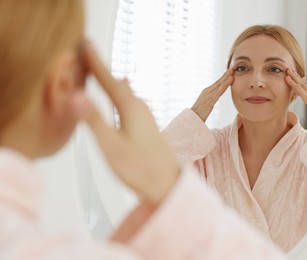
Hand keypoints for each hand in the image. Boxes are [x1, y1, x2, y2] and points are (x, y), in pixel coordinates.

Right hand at [73, 41, 179, 205]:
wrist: (168, 184)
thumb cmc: (141, 168)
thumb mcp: (111, 146)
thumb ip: (93, 120)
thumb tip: (76, 95)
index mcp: (131, 108)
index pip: (107, 79)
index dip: (94, 61)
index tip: (84, 42)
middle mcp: (140, 107)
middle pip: (115, 83)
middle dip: (99, 69)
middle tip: (85, 54)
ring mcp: (145, 116)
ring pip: (123, 92)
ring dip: (108, 81)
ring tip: (97, 72)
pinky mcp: (146, 125)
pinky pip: (128, 102)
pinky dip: (117, 94)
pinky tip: (118, 97)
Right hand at [191, 69, 233, 121]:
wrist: (192, 119)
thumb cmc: (198, 114)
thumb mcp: (205, 105)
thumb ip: (210, 100)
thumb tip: (214, 98)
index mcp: (206, 92)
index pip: (216, 83)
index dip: (223, 77)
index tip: (229, 72)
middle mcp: (206, 91)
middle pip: (218, 82)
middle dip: (226, 74)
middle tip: (232, 67)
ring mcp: (208, 95)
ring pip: (220, 85)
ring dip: (226, 78)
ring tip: (232, 72)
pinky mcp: (210, 100)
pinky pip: (219, 91)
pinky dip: (225, 85)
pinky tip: (230, 80)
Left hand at [285, 68, 306, 128]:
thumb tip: (306, 101)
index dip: (299, 79)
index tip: (292, 73)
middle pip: (304, 83)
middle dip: (295, 76)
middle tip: (288, 69)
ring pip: (303, 87)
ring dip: (294, 79)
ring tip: (287, 73)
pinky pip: (303, 94)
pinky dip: (296, 88)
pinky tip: (291, 84)